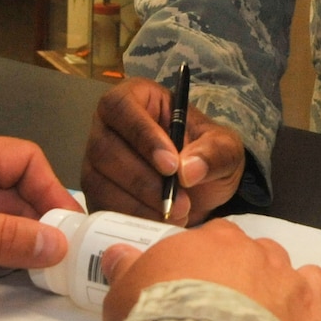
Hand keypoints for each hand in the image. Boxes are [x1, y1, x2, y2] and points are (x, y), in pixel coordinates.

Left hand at [0, 133, 76, 289]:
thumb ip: (2, 236)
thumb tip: (55, 242)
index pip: (26, 162)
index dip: (52, 191)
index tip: (70, 228)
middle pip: (14, 194)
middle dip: (39, 222)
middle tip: (62, 259)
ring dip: (16, 243)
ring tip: (40, 272)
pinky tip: (4, 276)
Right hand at [82, 76, 245, 225]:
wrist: (203, 191)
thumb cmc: (208, 155)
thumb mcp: (224, 148)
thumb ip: (213, 153)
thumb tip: (188, 171)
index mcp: (135, 98)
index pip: (122, 108)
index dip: (143, 136)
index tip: (171, 166)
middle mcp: (107, 126)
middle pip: (105, 148)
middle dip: (144, 181)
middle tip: (181, 203)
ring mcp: (96, 161)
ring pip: (99, 181)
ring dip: (138, 204)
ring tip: (177, 214)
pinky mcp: (96, 192)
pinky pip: (101, 206)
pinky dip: (130, 219)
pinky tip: (159, 223)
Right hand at [99, 222, 320, 320]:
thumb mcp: (124, 297)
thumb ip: (127, 271)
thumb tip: (116, 254)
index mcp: (218, 243)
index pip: (217, 237)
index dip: (208, 261)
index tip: (195, 284)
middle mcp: (265, 260)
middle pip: (265, 256)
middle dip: (253, 277)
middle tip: (231, 311)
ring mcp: (301, 297)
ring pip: (312, 280)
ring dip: (299, 296)